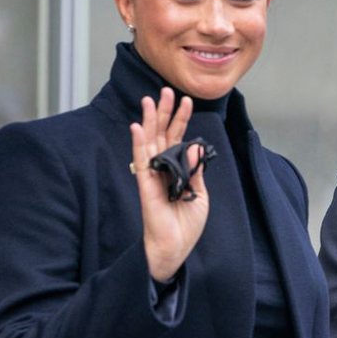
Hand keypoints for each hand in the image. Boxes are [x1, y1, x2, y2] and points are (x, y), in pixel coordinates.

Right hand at [130, 87, 208, 281]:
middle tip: (166, 90)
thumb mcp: (199, 193)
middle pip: (162, 134)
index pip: (178, 138)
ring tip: (150, 99)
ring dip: (150, 120)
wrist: (176, 247)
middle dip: (164, 112)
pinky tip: (137, 127)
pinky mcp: (145, 185)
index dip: (181, 119)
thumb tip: (194, 145)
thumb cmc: (186, 224)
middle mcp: (162, 168)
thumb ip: (195, 169)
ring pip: (150, 142)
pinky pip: (141, 161)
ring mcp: (152, 175)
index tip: (186, 100)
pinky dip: (138, 143)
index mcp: (176, 169)